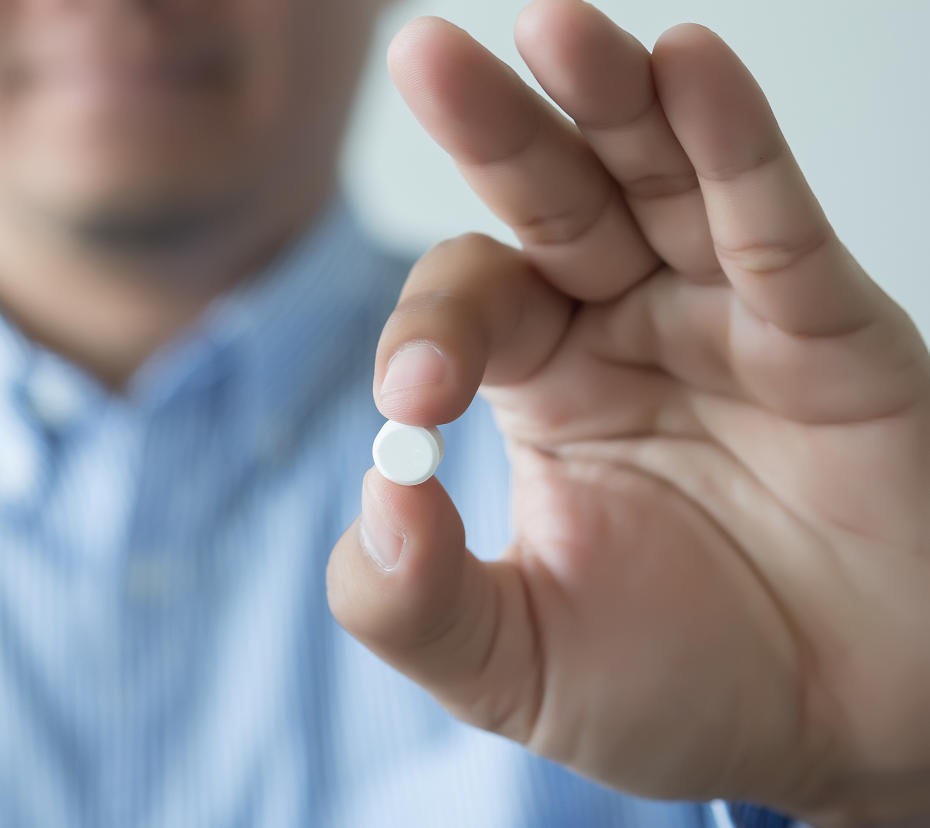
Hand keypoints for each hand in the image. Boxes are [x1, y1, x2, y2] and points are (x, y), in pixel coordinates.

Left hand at [325, 2, 929, 824]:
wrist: (842, 732)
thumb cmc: (679, 689)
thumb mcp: (510, 663)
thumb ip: (412, 599)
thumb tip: (374, 494)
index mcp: (540, 387)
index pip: (467, 308)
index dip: (429, 334)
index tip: (419, 404)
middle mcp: (623, 328)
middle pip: (546, 200)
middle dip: (491, 128)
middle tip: (424, 54)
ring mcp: (723, 314)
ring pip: (654, 178)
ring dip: (607, 97)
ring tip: (554, 25)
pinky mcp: (822, 326)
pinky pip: (770, 218)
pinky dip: (731, 144)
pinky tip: (688, 68)